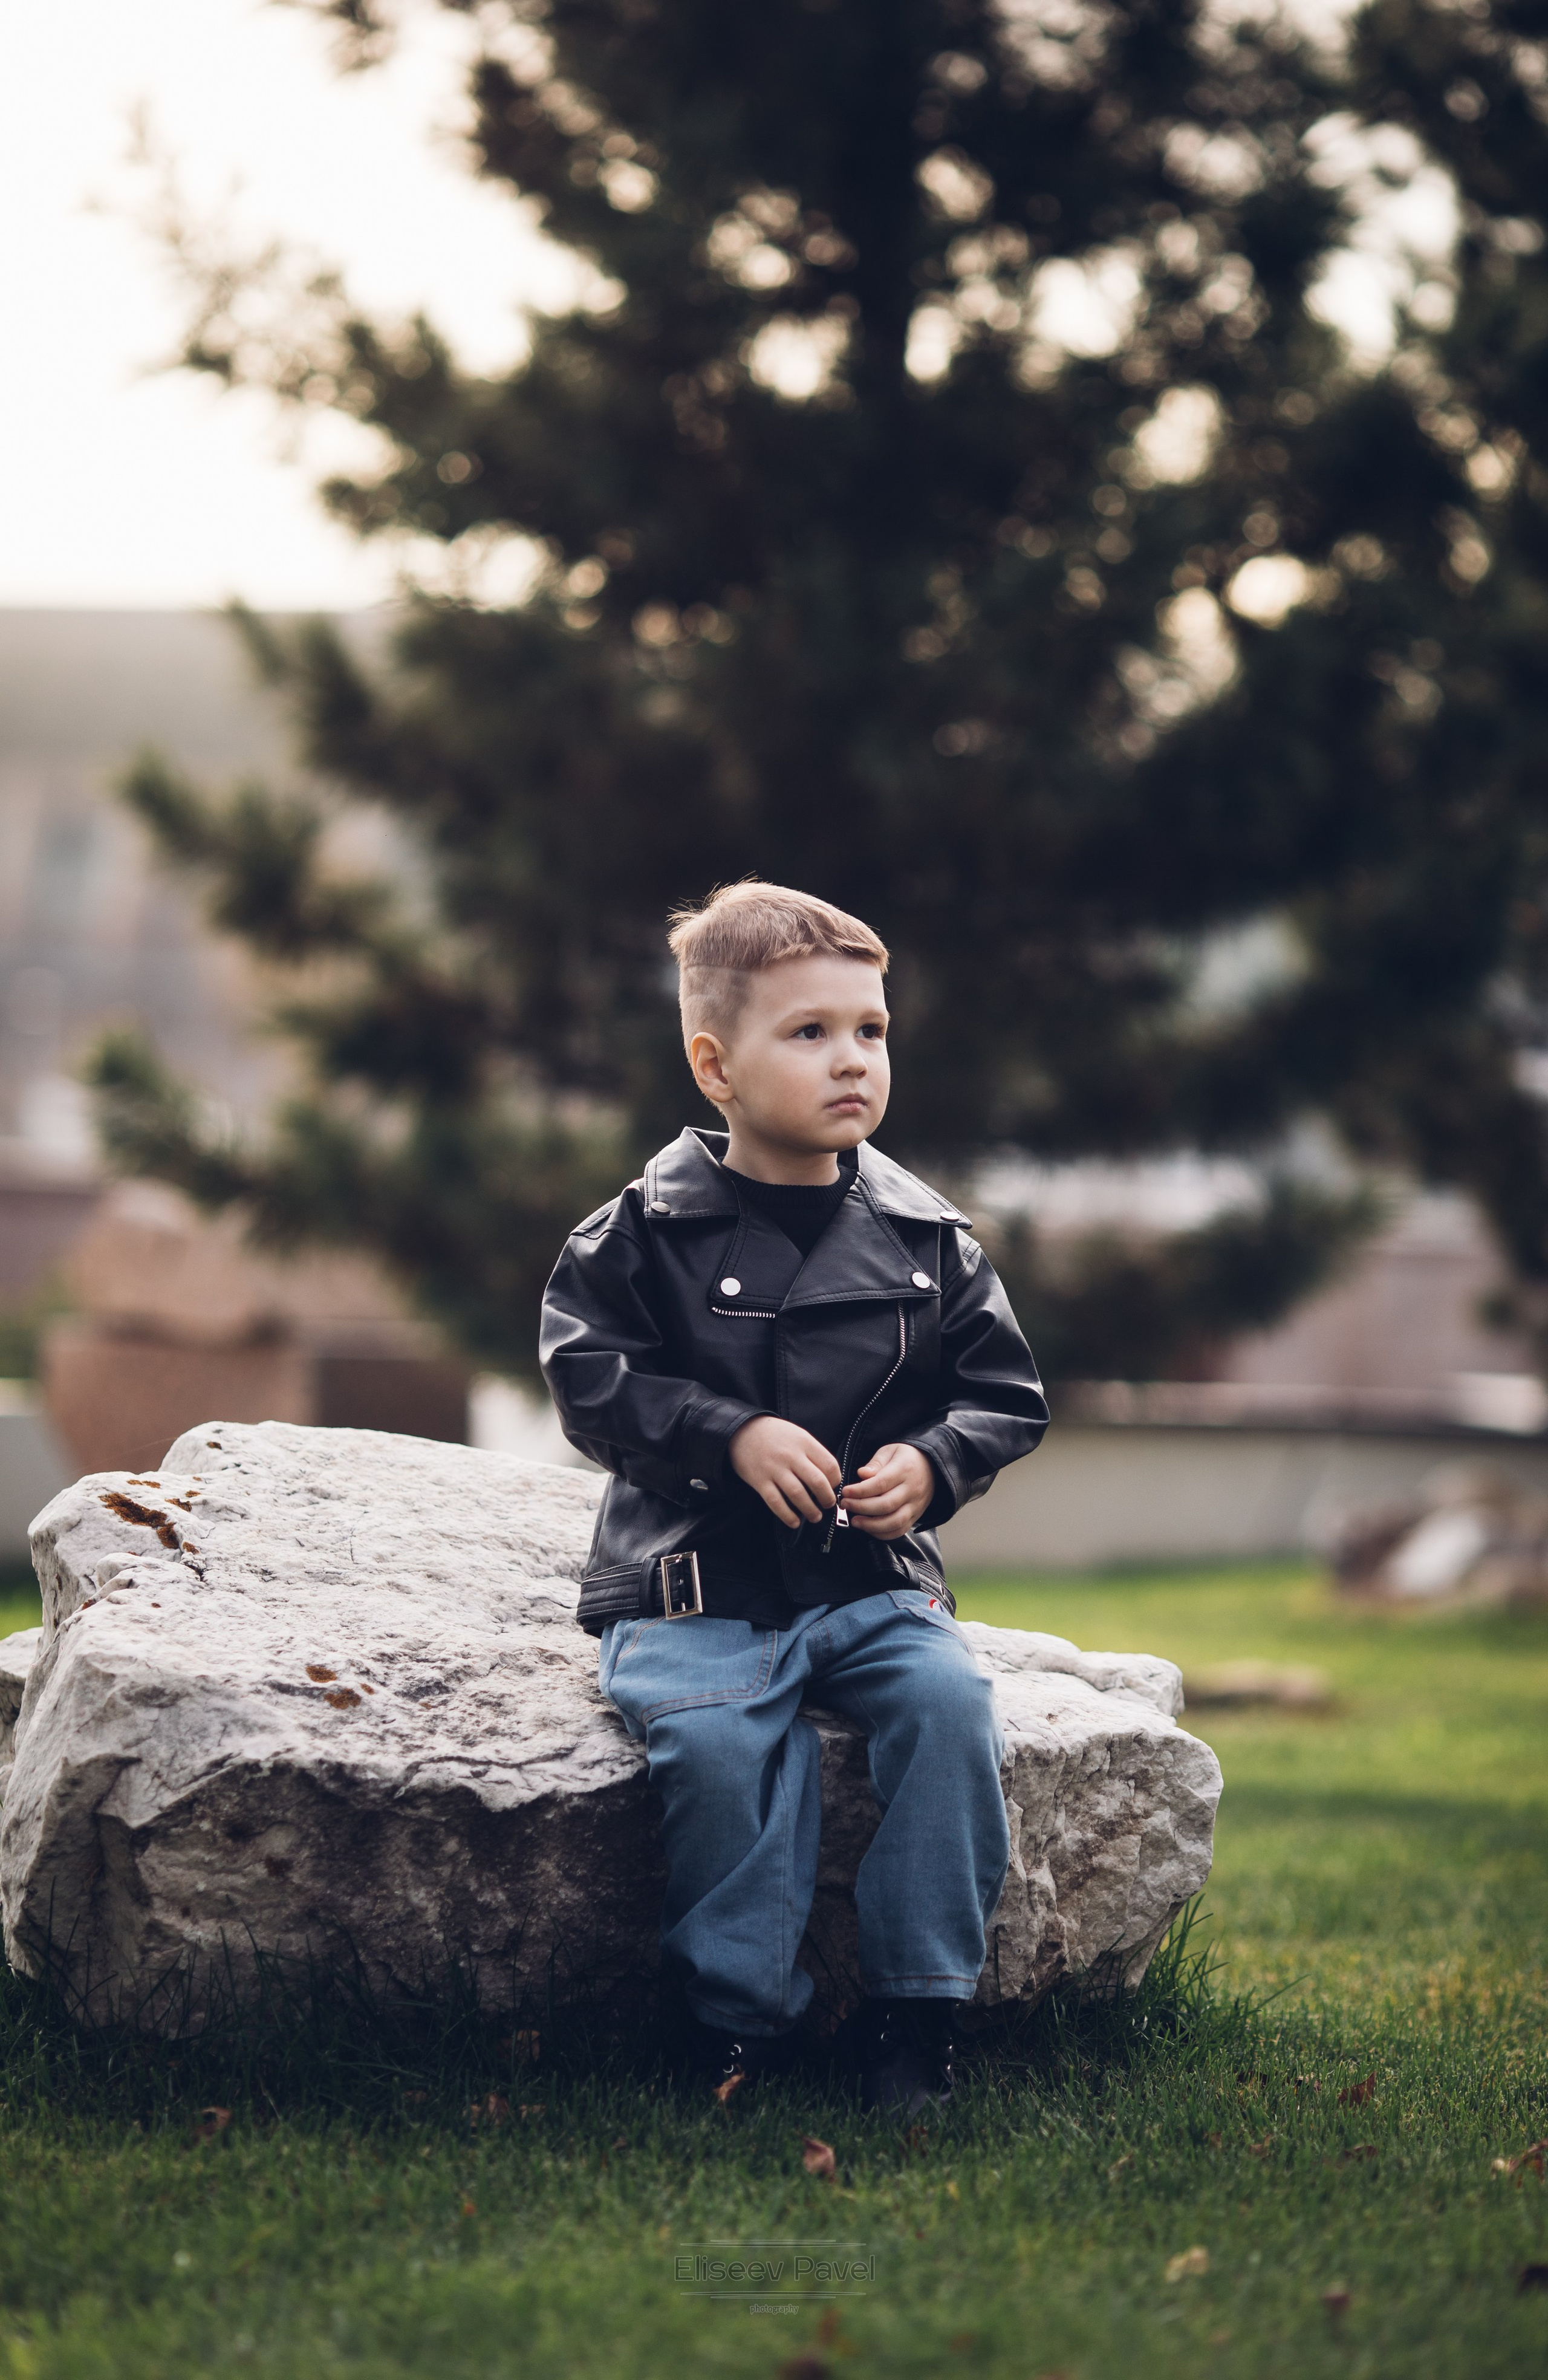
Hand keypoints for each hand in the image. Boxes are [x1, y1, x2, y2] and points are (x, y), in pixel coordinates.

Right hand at [729, 1415, 840, 1529]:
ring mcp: (774, 1469)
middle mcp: (791, 1456)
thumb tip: (829, 1478)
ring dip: (810, 1510)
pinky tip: (794, 1522)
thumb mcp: (798, 1435)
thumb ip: (812, 1453)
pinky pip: (776, 1502)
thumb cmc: (775, 1435)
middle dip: (827, 1498)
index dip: (836, 1481)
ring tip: (815, 1517)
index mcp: (804, 1443)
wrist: (742, 1430)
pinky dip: (787, 1515)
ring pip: (798, 1494)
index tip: (833, 1487)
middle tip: (828, 1505)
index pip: (829, 1465)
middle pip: (817, 1482)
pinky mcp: (760, 1481)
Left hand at [841, 1443, 934, 1538]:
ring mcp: (915, 1505)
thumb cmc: (906, 1457)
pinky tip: (869, 1528)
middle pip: (885, 1505)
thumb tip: (862, 1474)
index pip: (880, 1484)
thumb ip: (876, 1463)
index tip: (845, 1492)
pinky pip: (900, 1530)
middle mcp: (912, 1490)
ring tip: (855, 1521)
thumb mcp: (891, 1451)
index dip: (860, 1491)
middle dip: (861, 1507)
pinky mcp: (915, 1516)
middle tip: (846, 1504)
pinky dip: (883, 1533)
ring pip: (893, 1522)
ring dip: (871, 1525)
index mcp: (905, 1470)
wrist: (932, 1466)